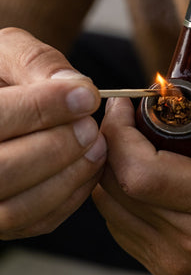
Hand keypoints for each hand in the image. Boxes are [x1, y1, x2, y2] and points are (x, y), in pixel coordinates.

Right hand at [0, 28, 105, 239]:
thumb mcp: (7, 52)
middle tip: (90, 126)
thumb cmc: (1, 74)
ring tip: (96, 144)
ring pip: (17, 208)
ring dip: (68, 175)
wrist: (0, 98)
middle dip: (56, 147)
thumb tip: (77, 88)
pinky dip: (72, 195)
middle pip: (2, 171)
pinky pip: (38, 221)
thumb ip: (36, 63)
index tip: (86, 96)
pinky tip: (90, 164)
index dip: (42, 108)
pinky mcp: (3, 222)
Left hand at [93, 62, 190, 274]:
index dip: (119, 135)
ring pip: (113, 212)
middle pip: (116, 188)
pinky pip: (126, 232)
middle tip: (127, 120)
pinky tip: (145, 180)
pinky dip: (123, 200)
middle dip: (109, 145)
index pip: (140, 171)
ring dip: (111, 171)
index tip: (125, 107)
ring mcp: (177, 263)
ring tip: (135, 145)